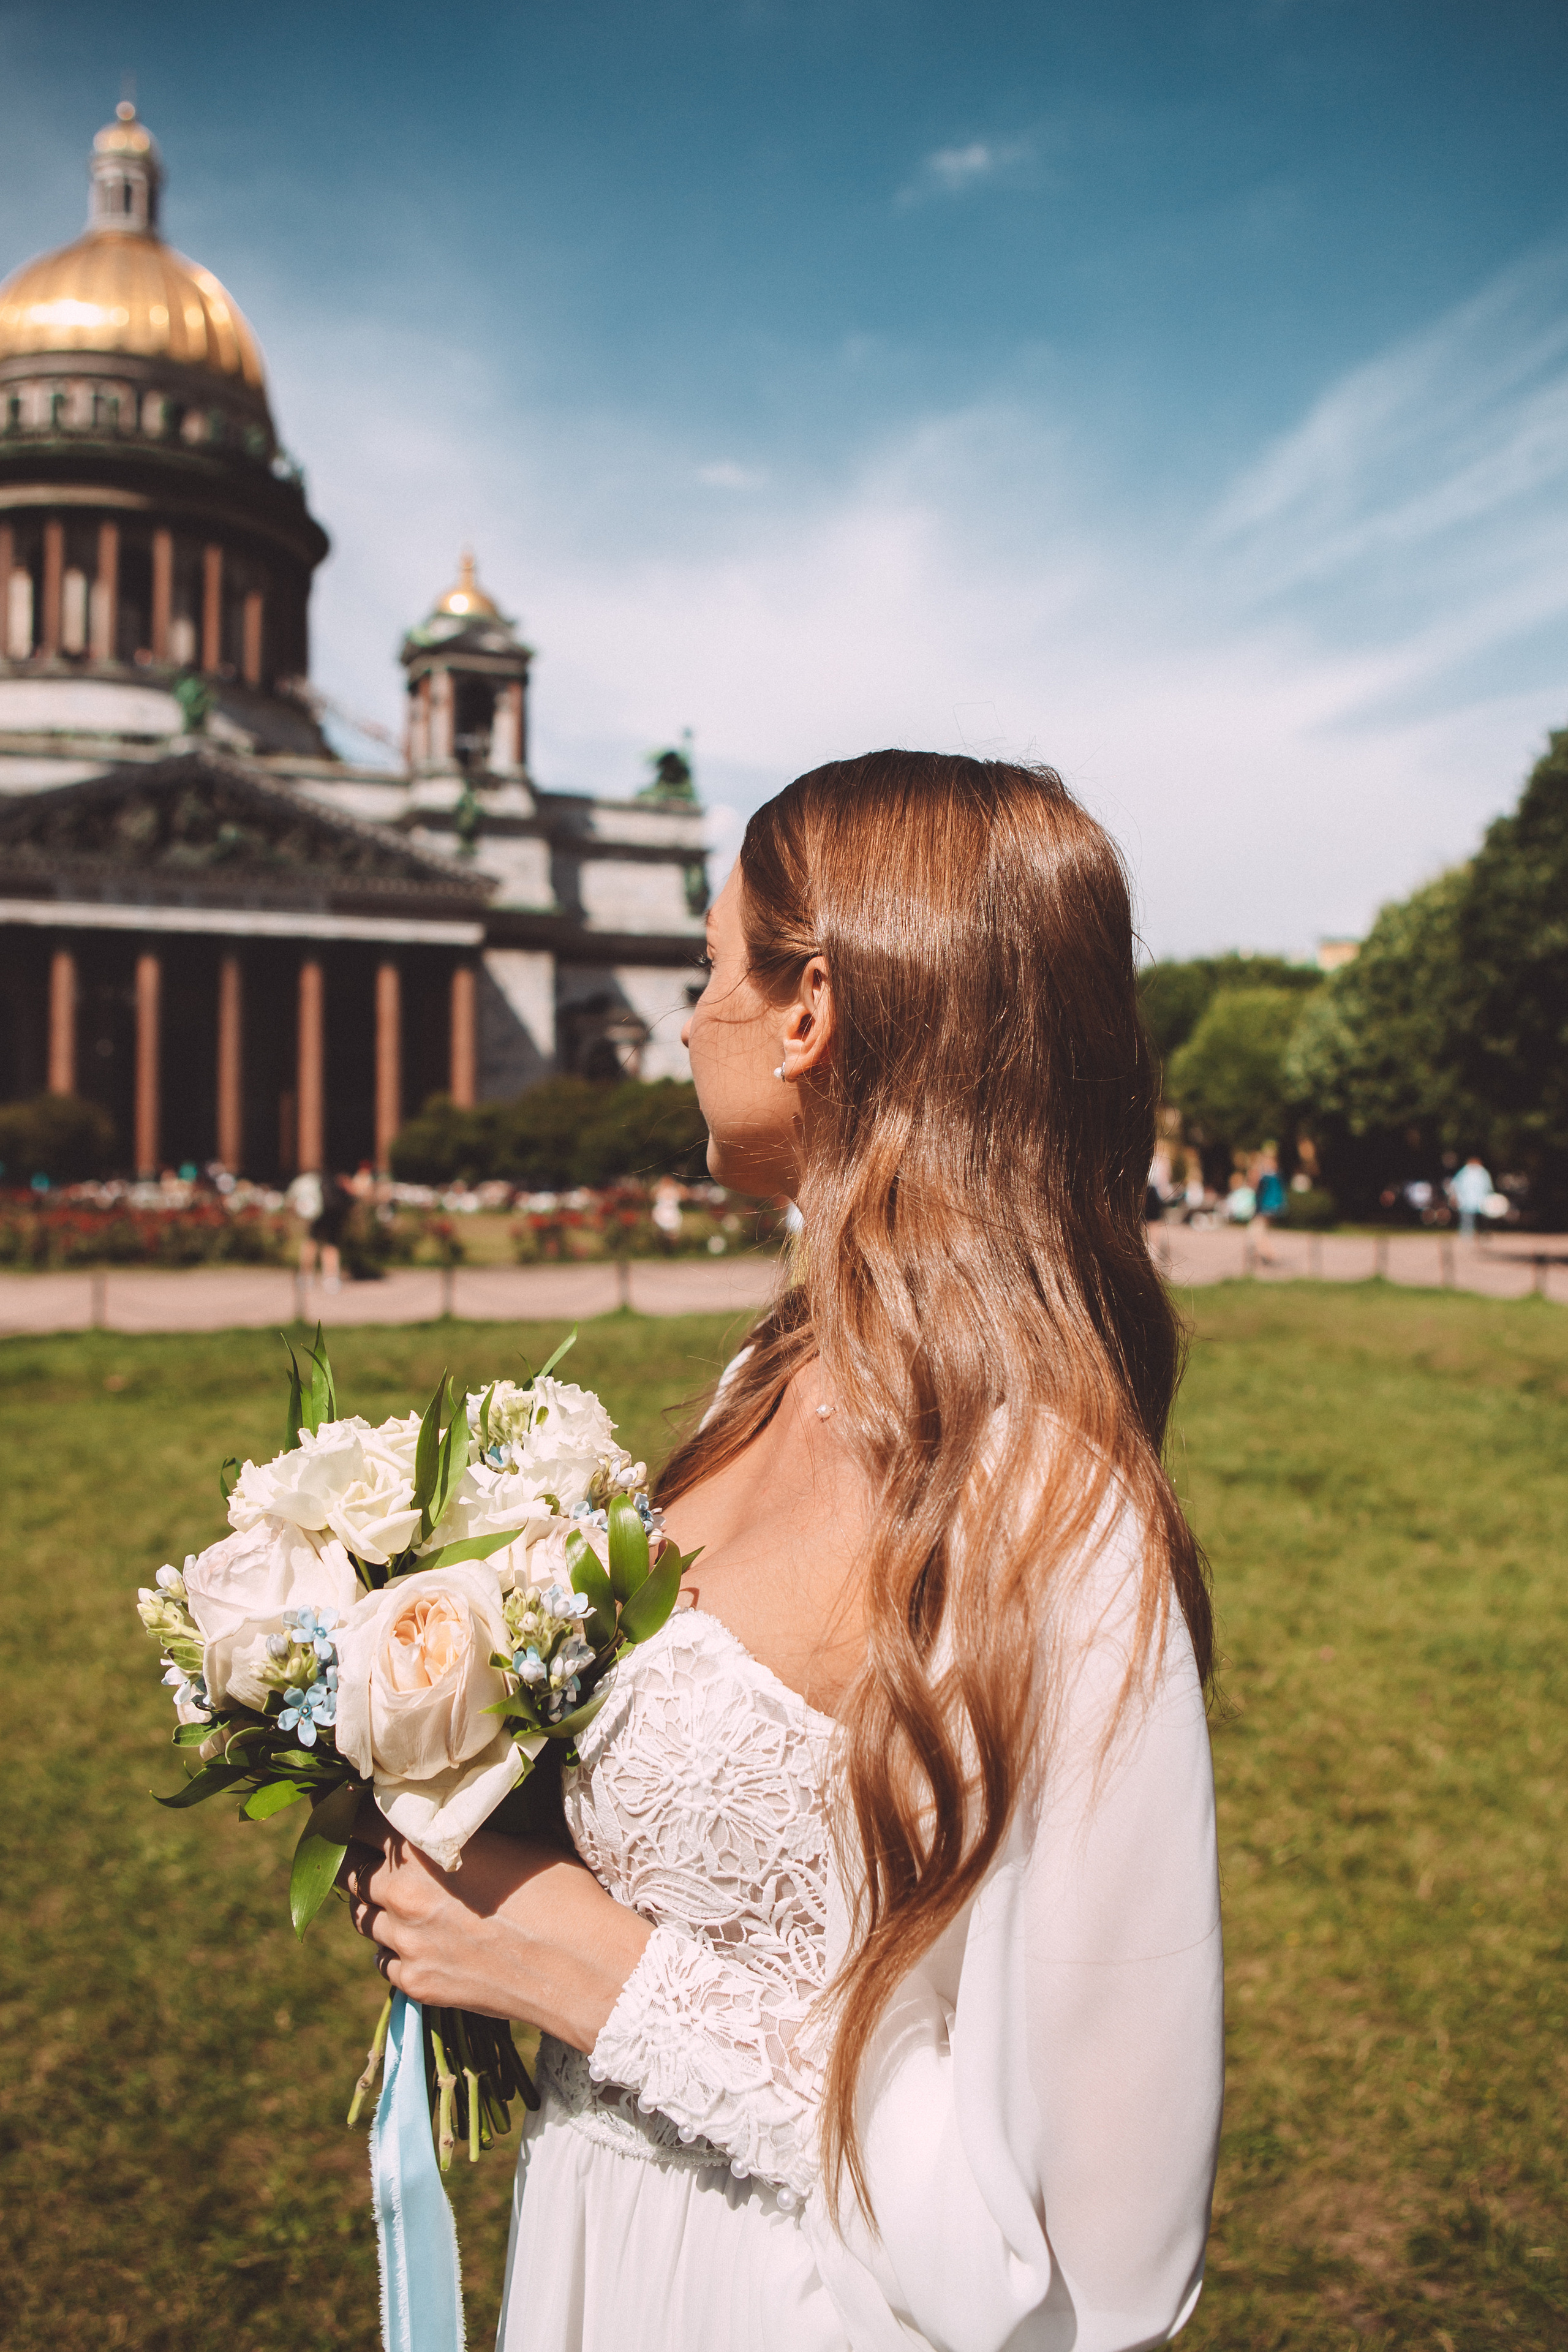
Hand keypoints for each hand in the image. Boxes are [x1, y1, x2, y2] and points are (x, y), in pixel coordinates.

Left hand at [338, 1799, 650, 2052]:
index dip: (359, 1813)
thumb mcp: (519, 1840)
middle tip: (375, 1851)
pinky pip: (385, 1961)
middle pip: (351, 1871)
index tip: (363, 1808)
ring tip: (398, 1897)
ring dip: (376, 1904)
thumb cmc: (561, 1892)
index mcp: (424, 1850)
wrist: (581, 1968)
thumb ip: (471, 1831)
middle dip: (360, 1858)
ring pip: (364, 1919)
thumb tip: (464, 1812)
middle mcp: (403, 1896)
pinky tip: (419, 1941)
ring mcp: (406, 1945)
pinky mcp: (417, 1985)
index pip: (360, 1822)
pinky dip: (394, 1949)